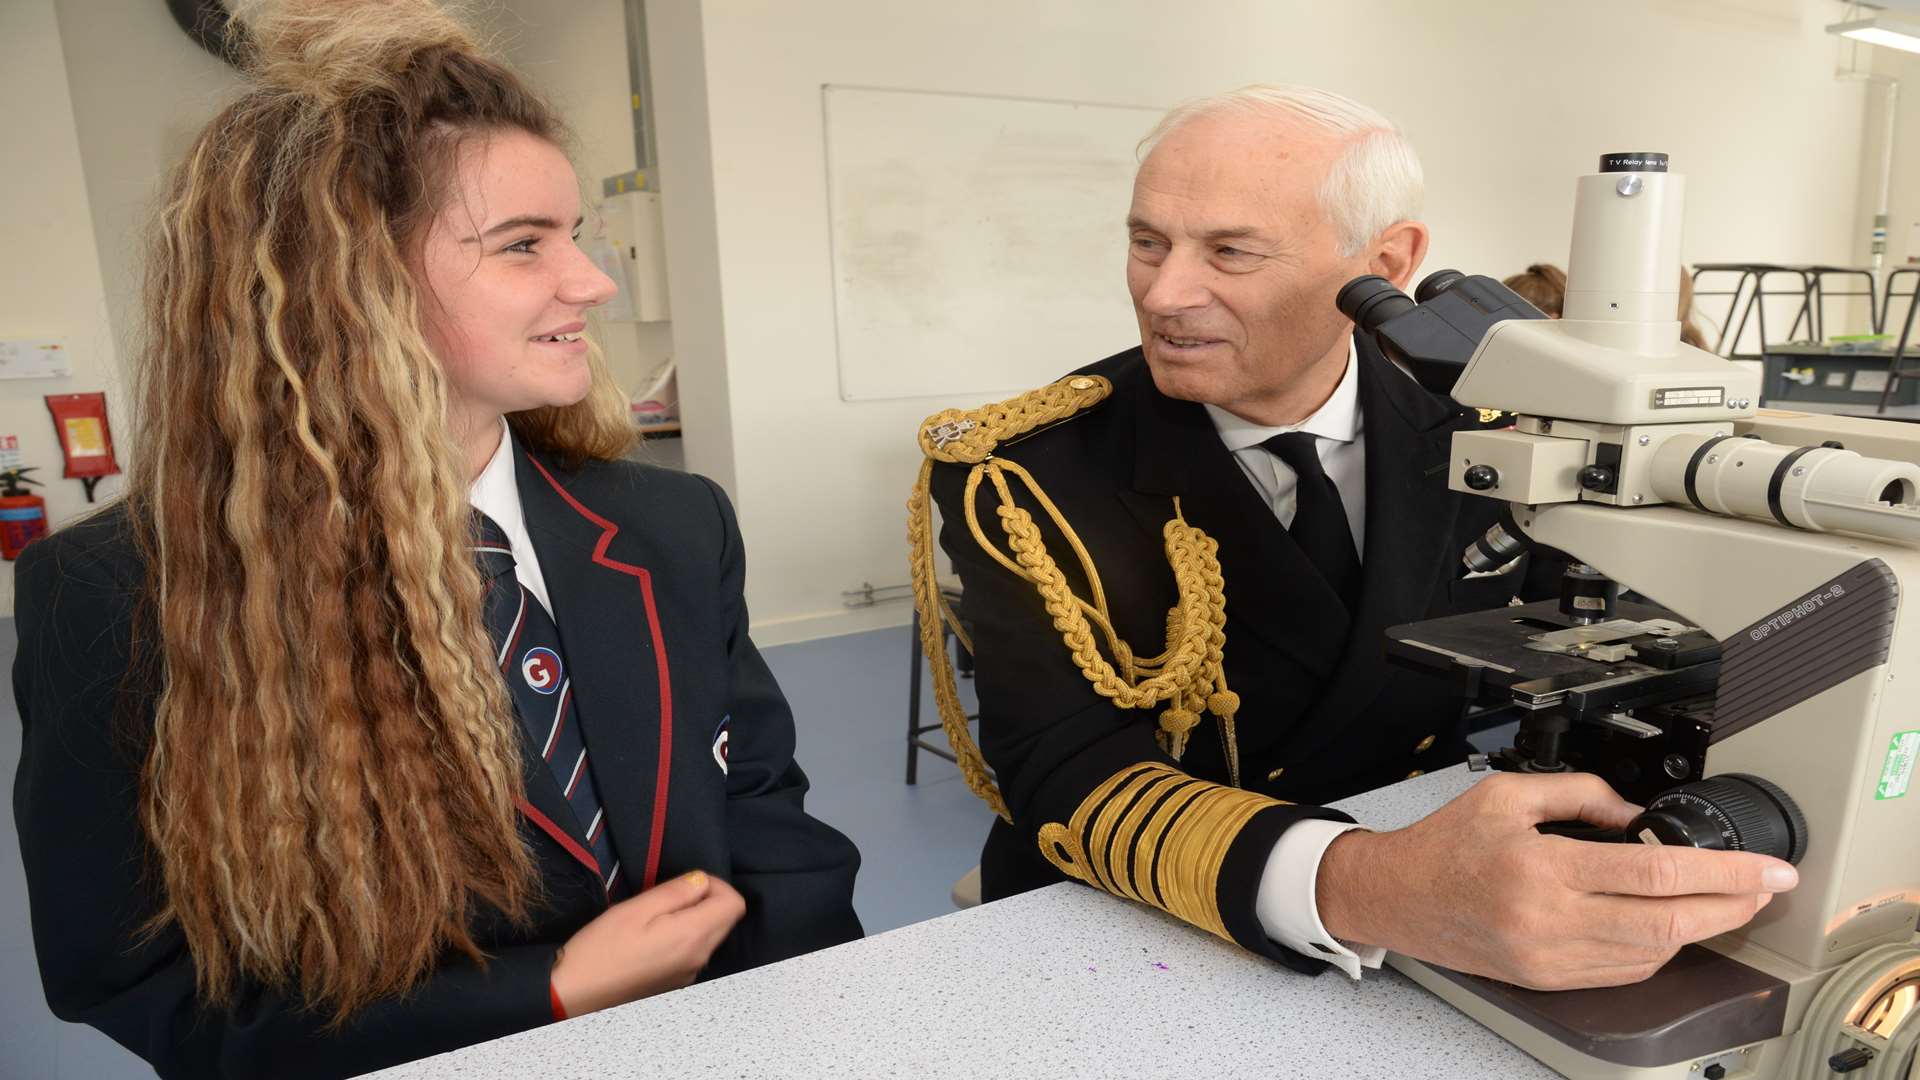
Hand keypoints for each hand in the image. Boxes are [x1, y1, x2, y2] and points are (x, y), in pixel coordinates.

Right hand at [550, 869, 746, 1015]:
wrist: (574, 995)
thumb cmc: (600, 949)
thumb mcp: (635, 909)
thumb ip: (676, 892)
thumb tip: (702, 881)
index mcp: (692, 937)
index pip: (734, 903)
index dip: (716, 884)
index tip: (687, 883)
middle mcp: (699, 959)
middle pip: (726, 920)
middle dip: (706, 900)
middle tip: (667, 896)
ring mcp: (689, 974)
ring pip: (711, 935)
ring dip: (694, 918)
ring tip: (656, 916)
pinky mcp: (676, 982)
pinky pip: (694, 952)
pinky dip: (684, 936)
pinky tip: (652, 937)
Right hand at [1314, 772, 1798, 989]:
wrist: (1396, 896)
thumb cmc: (1443, 845)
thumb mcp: (1506, 794)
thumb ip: (1580, 794)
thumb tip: (1638, 812)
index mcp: (1544, 868)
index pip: (1657, 872)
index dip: (1724, 872)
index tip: (1764, 868)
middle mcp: (1550, 920)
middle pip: (1670, 923)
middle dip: (1732, 906)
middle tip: (1765, 887)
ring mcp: (1551, 957)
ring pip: (1653, 955)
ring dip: (1702, 930)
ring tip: (1728, 905)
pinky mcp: (1548, 978)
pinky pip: (1623, 973)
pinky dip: (1659, 952)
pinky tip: (1672, 928)